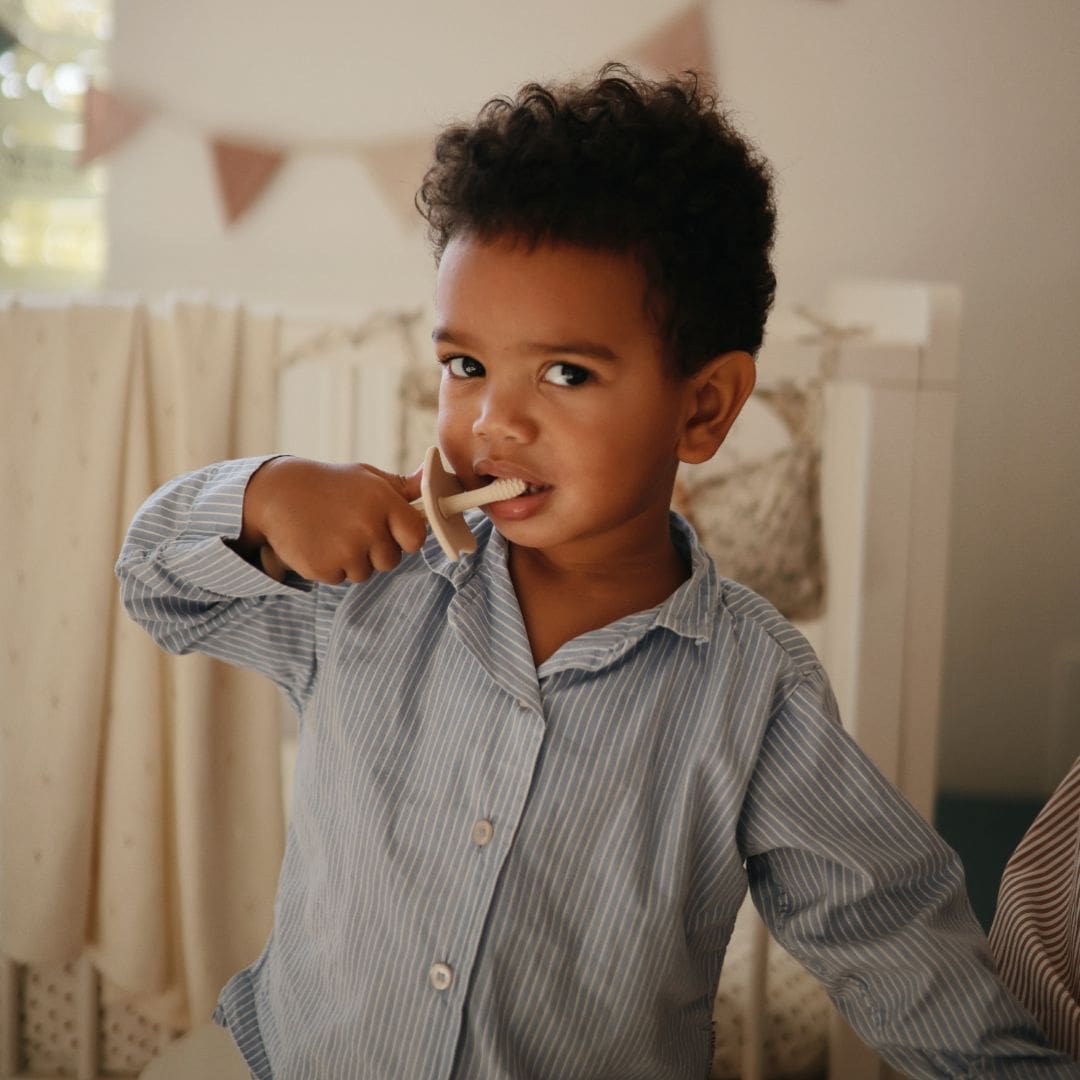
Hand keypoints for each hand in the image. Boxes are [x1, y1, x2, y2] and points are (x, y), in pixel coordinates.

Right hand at [237, 456, 425, 583]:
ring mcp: (345, 550)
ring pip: (365, 573)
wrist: (278, 493)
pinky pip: (340, 579)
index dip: (406, 538)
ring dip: (352, 560)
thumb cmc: (331, 484)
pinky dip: (330, 566)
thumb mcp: (368, 477)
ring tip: (332, 533)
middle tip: (352, 528)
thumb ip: (404, 487)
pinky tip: (318, 543)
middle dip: (376, 550)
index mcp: (384, 501)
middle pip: (390, 560)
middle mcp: (368, 527)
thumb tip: (433, 478)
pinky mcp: (323, 568)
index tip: (392, 531)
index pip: (416, 538)